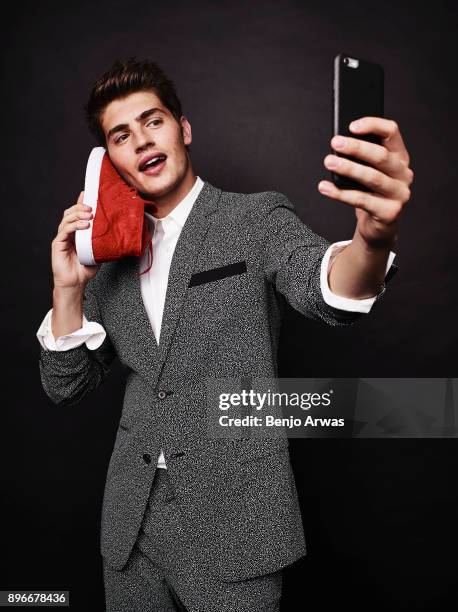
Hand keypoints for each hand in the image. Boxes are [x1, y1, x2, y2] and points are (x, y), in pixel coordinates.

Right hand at [51, 191, 98, 289]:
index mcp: (77, 232)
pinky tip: (85, 226)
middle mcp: (68, 232)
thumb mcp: (99, 251)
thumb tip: (118, 231)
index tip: (88, 194)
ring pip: (67, 219)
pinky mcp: (58, 243)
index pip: (78, 214)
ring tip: (89, 214)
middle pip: (70, 212)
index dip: (81, 203)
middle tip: (92, 206)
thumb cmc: (85, 268)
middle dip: (80, 207)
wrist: (76, 283)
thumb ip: (103, 240)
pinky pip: (65, 230)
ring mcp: (62, 237)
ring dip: (78, 214)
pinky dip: (75, 226)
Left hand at [318, 117, 413, 248]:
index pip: (392, 132)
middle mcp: (404, 174)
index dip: (373, 125)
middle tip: (335, 142)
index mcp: (400, 158)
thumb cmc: (371, 194)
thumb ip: (362, 158)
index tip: (351, 126)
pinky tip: (325, 188)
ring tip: (329, 162)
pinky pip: (361, 200)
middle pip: (381, 155)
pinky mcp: (389, 212)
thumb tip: (339, 144)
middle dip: (356, 147)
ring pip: (372, 177)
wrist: (379, 227)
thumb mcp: (370, 171)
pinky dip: (341, 194)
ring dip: (348, 168)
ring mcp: (399, 194)